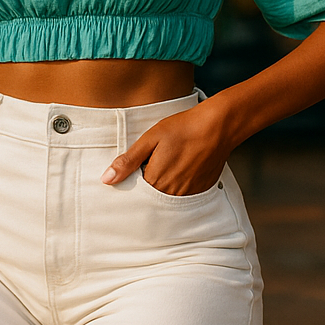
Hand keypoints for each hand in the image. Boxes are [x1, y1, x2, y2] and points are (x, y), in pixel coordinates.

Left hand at [102, 99, 231, 195]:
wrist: (217, 127)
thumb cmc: (182, 129)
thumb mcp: (150, 139)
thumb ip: (128, 161)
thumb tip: (107, 179)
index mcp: (155, 181)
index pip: (135, 192)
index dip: (132, 181)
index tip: (135, 171)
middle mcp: (171, 193)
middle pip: (151, 197)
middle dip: (147, 186)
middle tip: (154, 164)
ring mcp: (188, 194)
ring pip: (167, 197)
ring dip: (163, 186)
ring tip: (170, 164)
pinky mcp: (201, 190)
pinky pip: (184, 195)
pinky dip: (179, 186)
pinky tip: (182, 168)